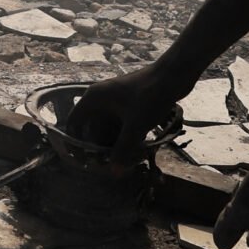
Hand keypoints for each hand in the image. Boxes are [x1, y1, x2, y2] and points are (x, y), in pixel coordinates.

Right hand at [64, 66, 186, 152]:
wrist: (173, 76)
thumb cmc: (149, 97)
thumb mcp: (135, 126)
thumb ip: (123, 149)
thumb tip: (113, 172)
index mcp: (93, 99)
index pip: (75, 122)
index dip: (76, 142)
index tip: (83, 160)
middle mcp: (100, 99)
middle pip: (93, 128)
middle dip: (101, 146)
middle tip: (111, 164)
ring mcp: (115, 100)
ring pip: (109, 127)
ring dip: (115, 143)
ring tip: (126, 159)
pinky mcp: (128, 103)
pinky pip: (120, 123)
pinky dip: (125, 135)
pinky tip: (136, 148)